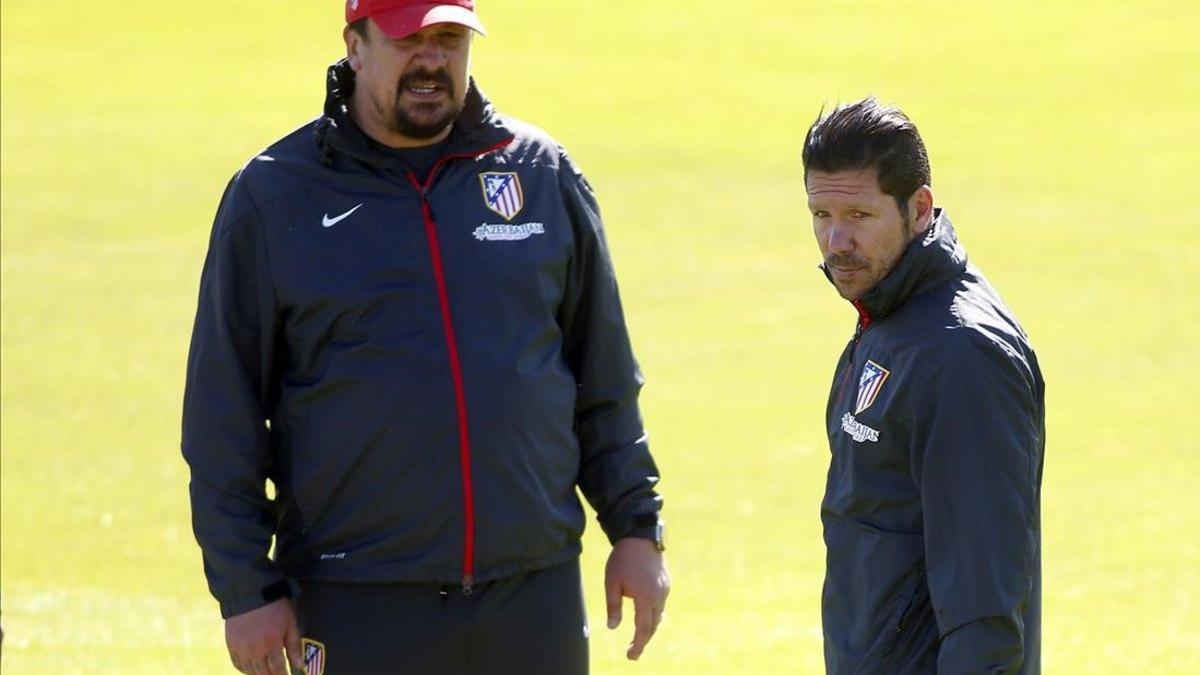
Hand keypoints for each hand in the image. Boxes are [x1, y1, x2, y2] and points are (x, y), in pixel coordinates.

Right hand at [225, 598, 305, 673]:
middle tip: (277, 674)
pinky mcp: (231, 644)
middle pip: (263, 672)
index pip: (277, 669)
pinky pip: (237, 663)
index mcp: (271, 644)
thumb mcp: (290, 623)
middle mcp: (255, 650)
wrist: (251, 592)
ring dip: (258, 674)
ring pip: (250, 671)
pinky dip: (245, 669)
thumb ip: (294, 646)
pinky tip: (251, 668)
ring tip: (266, 673)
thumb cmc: (275, 606)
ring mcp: (241, 648)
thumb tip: (299, 665)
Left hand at [604, 537, 669, 659]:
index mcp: (645, 597)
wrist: (640, 536)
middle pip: (653, 625)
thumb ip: (613, 606)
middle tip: (633, 651)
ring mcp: (664, 589)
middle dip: (644, 639)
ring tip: (639, 636)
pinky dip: (654, 614)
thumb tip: (613, 627)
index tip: (631, 656)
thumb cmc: (622, 559)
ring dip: (649, 627)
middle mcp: (658, 595)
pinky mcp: (666, 583)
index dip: (638, 644)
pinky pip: (661, 604)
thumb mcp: (612, 583)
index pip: (643, 628)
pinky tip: (646, 616)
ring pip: (658, 615)